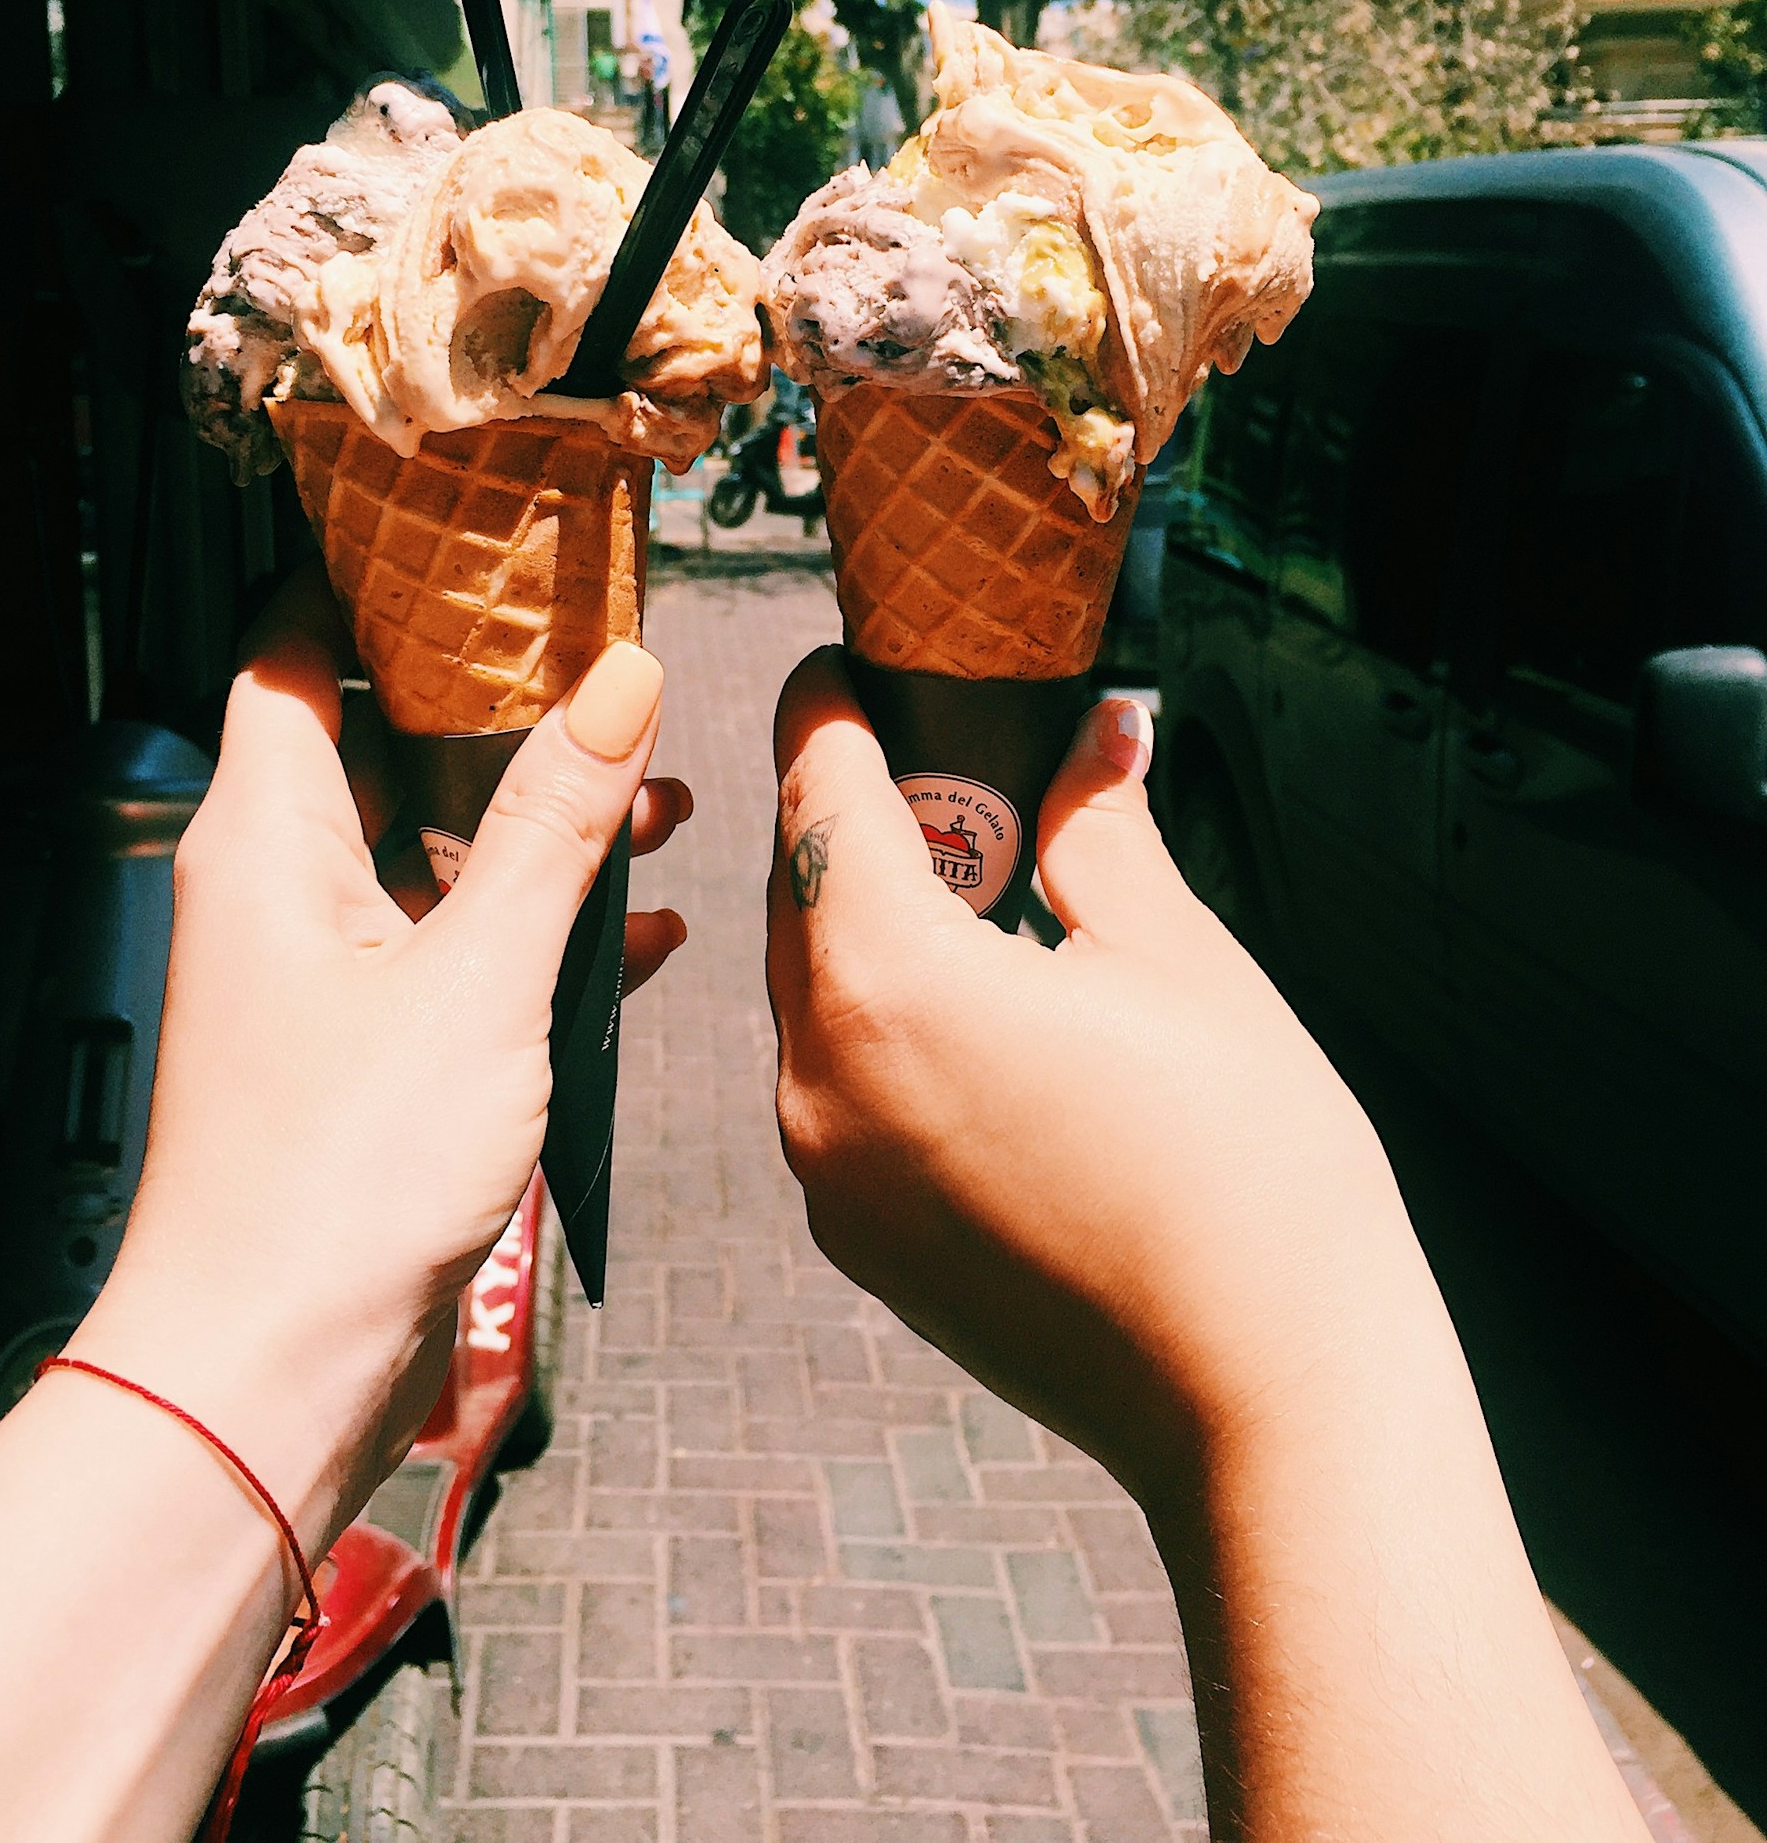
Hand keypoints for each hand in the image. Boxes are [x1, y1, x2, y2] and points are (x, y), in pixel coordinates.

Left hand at [71, 569, 687, 1546]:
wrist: (274, 1372)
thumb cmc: (335, 1175)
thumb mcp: (477, 972)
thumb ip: (556, 819)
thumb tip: (621, 673)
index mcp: (267, 836)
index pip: (295, 653)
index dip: (374, 584)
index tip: (471, 536)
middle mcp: (280, 890)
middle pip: (390, 745)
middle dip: (506, 712)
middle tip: (613, 665)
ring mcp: (323, 975)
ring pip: (439, 854)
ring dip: (543, 831)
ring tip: (662, 802)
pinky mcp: (366, 1056)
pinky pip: (459, 956)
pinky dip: (539, 937)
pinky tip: (639, 934)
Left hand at [767, 647, 1396, 1498]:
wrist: (1272, 1406)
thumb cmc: (1249, 1176)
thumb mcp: (1180, 959)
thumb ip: (1101, 828)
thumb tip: (1097, 733)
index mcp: (889, 984)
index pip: (821, 795)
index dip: (833, 712)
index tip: (849, 665)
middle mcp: (820, 1081)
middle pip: (798, 894)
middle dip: (854, 815)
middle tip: (937, 763)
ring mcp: (828, 1177)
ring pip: (809, 995)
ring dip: (864, 924)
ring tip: (970, 886)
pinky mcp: (860, 1243)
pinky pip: (834, 1087)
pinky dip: (879, 1023)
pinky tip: (974, 1010)